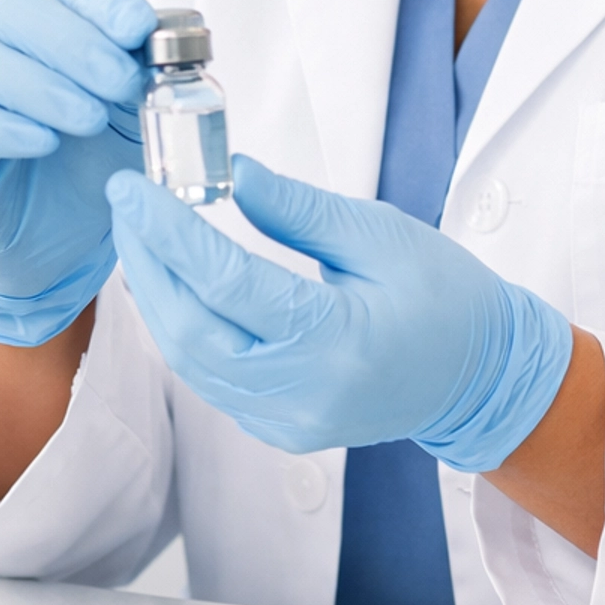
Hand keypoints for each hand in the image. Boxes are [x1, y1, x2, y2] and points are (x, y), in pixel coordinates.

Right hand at [0, 0, 155, 343]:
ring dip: (38, 84)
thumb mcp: (134, 120)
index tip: (141, 28)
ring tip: (87, 119)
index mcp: (47, 21)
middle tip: (120, 81)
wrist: (53, 246)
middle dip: (74, 43)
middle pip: (15, 10)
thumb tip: (181, 47)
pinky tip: (41, 143)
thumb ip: (150, 82)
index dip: (104, 4)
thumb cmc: (92, 165)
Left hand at [106, 155, 573, 469]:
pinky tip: (171, 285)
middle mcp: (304, 394)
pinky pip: (211, 380)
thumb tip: (230, 174)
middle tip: (123, 206)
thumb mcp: (380, 234)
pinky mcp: (280, 430)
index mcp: (336, 340)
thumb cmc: (445, 296)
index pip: (226, 283)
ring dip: (156, 297)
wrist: (481, 376)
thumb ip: (297, 209)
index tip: (132, 189)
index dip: (169, 233)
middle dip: (146, 264)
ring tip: (138, 237)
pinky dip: (182, 328)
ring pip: (191, 362)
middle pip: (190, 331)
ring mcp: (289, 422)